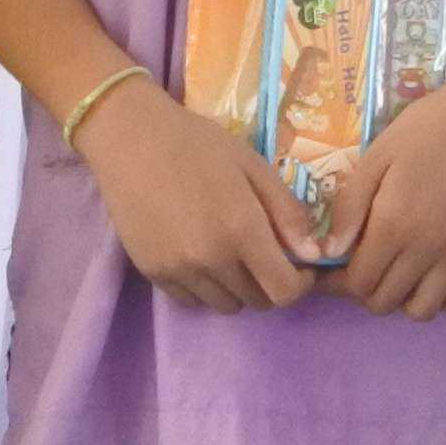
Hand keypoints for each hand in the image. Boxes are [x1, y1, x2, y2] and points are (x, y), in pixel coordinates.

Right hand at [79, 87, 321, 314]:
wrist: (131, 140)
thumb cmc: (199, 145)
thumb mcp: (254, 167)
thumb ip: (287, 212)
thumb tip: (314, 254)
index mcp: (242, 230)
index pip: (284, 291)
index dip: (300, 284)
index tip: (301, 266)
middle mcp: (211, 260)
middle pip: (257, 301)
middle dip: (272, 283)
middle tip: (268, 254)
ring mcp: (178, 270)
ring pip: (225, 304)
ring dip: (240, 288)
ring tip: (235, 254)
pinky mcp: (153, 273)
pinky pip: (192, 300)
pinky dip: (207, 288)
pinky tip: (205, 256)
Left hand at [319, 70, 445, 322]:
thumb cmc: (429, 128)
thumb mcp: (378, 155)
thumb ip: (351, 206)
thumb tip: (330, 251)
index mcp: (394, 225)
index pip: (357, 283)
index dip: (338, 282)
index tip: (333, 268)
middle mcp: (426, 250)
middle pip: (384, 301)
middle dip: (365, 290)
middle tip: (363, 265)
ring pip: (423, 310)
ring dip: (403, 299)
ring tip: (398, 272)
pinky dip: (444, 298)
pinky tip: (434, 274)